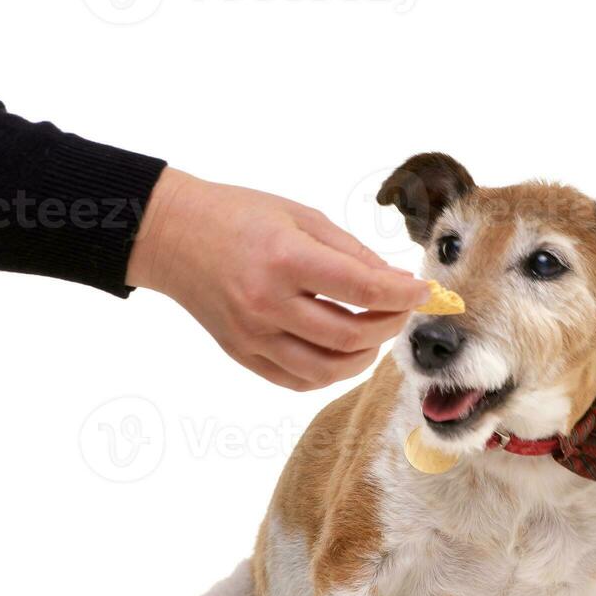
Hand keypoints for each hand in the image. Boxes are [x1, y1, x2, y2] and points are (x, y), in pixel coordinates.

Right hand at [126, 168, 428, 390]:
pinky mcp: (242, 353)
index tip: (423, 292)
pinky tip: (340, 351)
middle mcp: (267, 303)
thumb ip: (351, 253)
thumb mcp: (301, 216)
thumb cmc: (239, 216)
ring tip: (373, 334)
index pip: (362, 290)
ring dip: (364, 356)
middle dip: (389, 326)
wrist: (171, 235)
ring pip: (328, 369)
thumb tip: (397, 282)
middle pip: (351, 336)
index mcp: (285, 259)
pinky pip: (298, 380)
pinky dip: (330, 372)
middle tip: (401, 310)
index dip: (403, 295)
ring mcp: (252, 335)